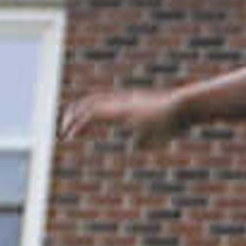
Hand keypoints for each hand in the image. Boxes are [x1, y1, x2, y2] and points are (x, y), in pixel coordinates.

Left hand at [60, 86, 189, 148]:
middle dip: (74, 113)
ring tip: (62, 133)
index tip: (74, 127)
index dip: (86, 113)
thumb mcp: (156, 133)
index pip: (101, 104)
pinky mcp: (119, 110)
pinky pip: (92, 114)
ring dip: (72, 119)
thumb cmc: (175, 121)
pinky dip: (79, 124)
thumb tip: (133, 145)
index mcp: (128, 104)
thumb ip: (142, 138)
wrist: (182, 108)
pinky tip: (70, 135)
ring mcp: (120, 104)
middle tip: (62, 129)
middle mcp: (121, 101)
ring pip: (88, 106)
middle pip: (91, 101)